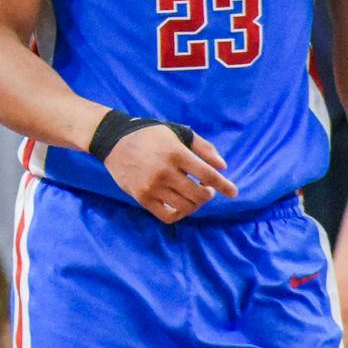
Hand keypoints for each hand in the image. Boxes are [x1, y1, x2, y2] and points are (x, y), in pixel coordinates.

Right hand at [104, 125, 236, 222]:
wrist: (114, 140)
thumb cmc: (151, 135)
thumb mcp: (177, 132)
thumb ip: (203, 147)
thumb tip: (222, 167)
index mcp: (176, 153)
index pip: (208, 174)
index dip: (224, 185)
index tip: (233, 192)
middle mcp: (164, 171)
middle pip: (199, 194)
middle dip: (208, 194)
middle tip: (206, 189)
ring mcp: (152, 186)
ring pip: (185, 207)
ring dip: (195, 204)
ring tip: (192, 196)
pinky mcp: (141, 197)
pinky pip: (168, 216)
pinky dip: (179, 214)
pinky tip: (180, 205)